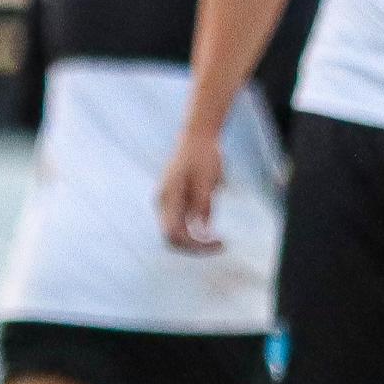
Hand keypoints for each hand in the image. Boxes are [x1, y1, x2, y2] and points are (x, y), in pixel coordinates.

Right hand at [156, 125, 227, 252]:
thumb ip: (203, 204)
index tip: (217, 243)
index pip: (174, 234)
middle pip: (173, 238)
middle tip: (219, 246)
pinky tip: (212, 229)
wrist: (197, 137)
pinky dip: (197, 231)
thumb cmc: (203, 155)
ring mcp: (168, 203)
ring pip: (177, 233)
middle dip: (195, 246)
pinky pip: (183, 224)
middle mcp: (164, 203)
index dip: (194, 245)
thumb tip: (202, 229)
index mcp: (168, 197)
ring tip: (219, 240)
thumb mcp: (207, 179)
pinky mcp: (176, 202)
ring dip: (197, 240)